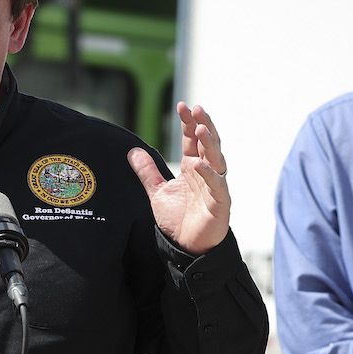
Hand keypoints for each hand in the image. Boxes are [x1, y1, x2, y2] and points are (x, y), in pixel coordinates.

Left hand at [127, 102, 228, 254]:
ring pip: (216, 160)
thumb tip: (132, 151)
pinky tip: (199, 164)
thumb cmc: (178, 220)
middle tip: (196, 108)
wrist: (187, 248)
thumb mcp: (157, 192)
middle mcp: (207, 174)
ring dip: (209, 144)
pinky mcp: (219, 204)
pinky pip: (217, 186)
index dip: (188, 123)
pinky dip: (210, 174)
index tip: (183, 105)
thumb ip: (147, 172)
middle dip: (203, 125)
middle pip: (207, 144)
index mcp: (193, 169)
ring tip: (200, 129)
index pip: (192, 141)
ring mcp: (215, 188)